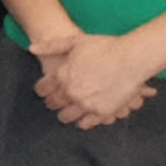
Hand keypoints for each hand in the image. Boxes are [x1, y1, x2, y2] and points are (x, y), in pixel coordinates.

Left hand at [34, 31, 156, 127]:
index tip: (43, 92)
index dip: (42, 90)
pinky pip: (86, 124)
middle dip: (52, 103)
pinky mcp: (102, 112)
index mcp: (62, 75)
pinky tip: (83, 118)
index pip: (43, 89)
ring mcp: (86, 104)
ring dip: (65, 115)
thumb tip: (32, 48)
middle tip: (53, 103)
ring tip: (67, 113)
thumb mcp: (76, 41)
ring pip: (67, 116)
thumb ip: (52, 46)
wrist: (133, 58)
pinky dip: (83, 122)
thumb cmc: (106, 47)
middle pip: (53, 104)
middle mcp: (71, 92)